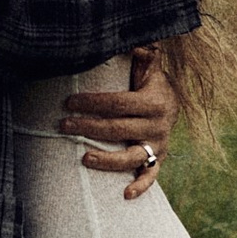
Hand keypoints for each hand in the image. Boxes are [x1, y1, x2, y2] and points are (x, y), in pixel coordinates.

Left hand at [60, 46, 174, 193]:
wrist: (173, 105)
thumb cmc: (148, 84)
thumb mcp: (147, 68)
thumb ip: (142, 55)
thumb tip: (135, 42)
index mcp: (154, 101)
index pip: (118, 103)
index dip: (93, 102)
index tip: (69, 101)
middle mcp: (158, 125)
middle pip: (119, 129)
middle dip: (89, 128)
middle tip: (63, 126)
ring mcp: (158, 146)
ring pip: (132, 157)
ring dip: (107, 160)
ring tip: (84, 158)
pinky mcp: (158, 161)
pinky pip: (151, 177)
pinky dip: (140, 186)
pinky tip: (125, 194)